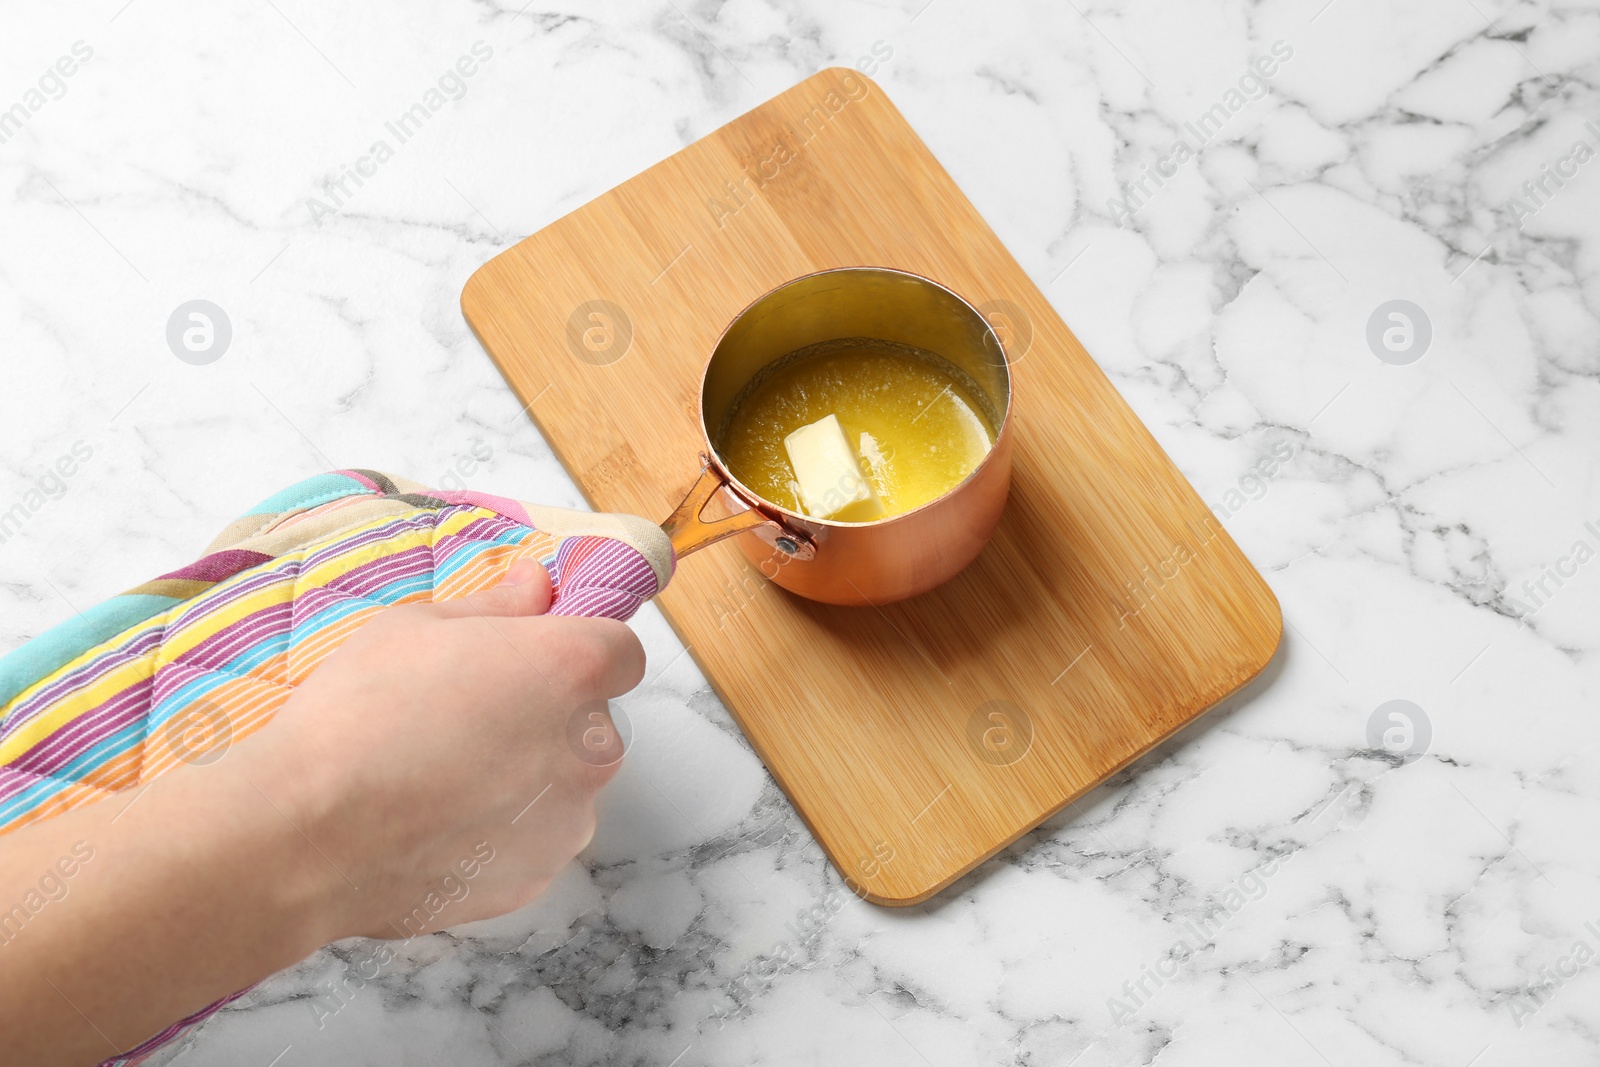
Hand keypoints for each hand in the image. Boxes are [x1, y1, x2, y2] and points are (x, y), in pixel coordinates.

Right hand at [238, 557, 645, 940]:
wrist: (308, 833)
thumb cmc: (359, 715)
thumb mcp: (418, 626)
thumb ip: (498, 606)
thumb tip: (537, 586)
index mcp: (573, 669)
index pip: (620, 651)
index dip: (577, 649)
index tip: (529, 656)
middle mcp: (591, 747)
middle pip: (592, 722)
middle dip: (545, 715)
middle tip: (465, 714)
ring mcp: (569, 820)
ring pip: (563, 786)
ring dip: (524, 776)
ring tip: (439, 774)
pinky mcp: (536, 877)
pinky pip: (530, 840)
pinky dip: (498, 832)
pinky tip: (433, 821)